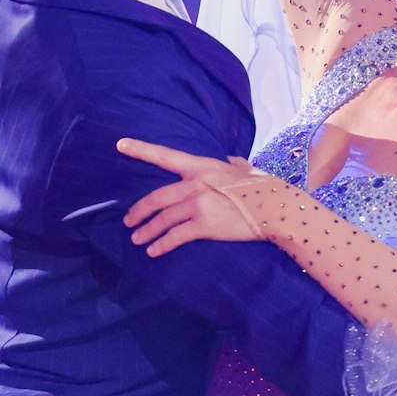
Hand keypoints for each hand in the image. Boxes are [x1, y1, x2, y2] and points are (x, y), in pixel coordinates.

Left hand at [117, 137, 272, 255]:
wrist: (276, 208)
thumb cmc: (264, 189)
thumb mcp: (247, 170)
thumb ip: (236, 165)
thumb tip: (234, 161)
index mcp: (202, 167)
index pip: (166, 156)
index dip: (142, 150)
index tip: (120, 144)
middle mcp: (196, 183)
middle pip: (157, 197)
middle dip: (140, 211)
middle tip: (129, 221)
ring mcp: (199, 203)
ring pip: (163, 218)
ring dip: (147, 231)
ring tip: (137, 240)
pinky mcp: (204, 224)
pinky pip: (175, 236)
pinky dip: (161, 245)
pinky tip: (154, 251)